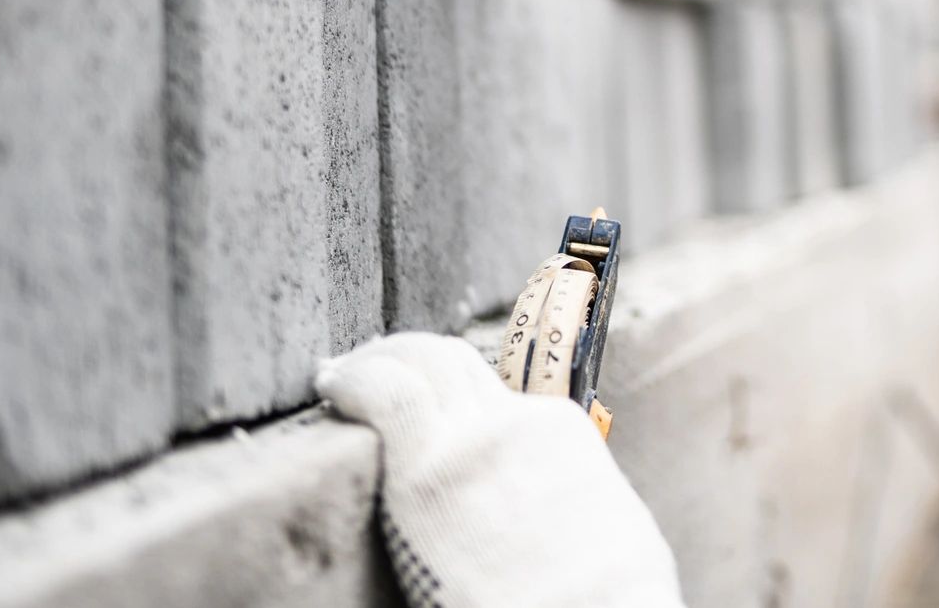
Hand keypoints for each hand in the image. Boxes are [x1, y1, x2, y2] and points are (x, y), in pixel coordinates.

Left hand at [317, 332, 686, 607]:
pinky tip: (329, 383)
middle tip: (369, 364)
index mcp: (555, 432)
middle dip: (406, 355)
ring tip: (339, 372)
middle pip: (450, 361)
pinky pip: (383, 394)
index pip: (488, 393)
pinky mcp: (425, 470)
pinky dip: (353, 380)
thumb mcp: (603, 524)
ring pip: (417, 363)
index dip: (446, 389)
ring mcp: (469, 440)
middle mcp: (511, 421)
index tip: (419, 398)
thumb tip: (555, 521)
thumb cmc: (610, 594)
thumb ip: (566, 499)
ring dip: (374, 361)